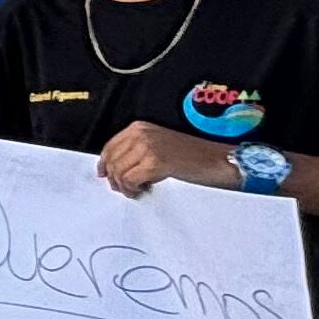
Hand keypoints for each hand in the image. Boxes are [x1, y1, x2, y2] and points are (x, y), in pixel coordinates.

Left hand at [99, 120, 240, 197]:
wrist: (215, 160)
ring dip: (124, 185)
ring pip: (118, 171)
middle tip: (123, 188)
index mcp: (140, 128)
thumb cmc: (191, 155)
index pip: (110, 145)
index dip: (104, 162)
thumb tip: (114, 167)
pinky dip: (133, 189)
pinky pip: (130, 180)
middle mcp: (141, 134)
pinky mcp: (154, 162)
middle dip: (114, 178)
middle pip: (112, 160)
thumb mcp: (158, 145)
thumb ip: (136, 151)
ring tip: (135, 190)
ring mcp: (147, 147)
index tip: (103, 173)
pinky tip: (142, 190)